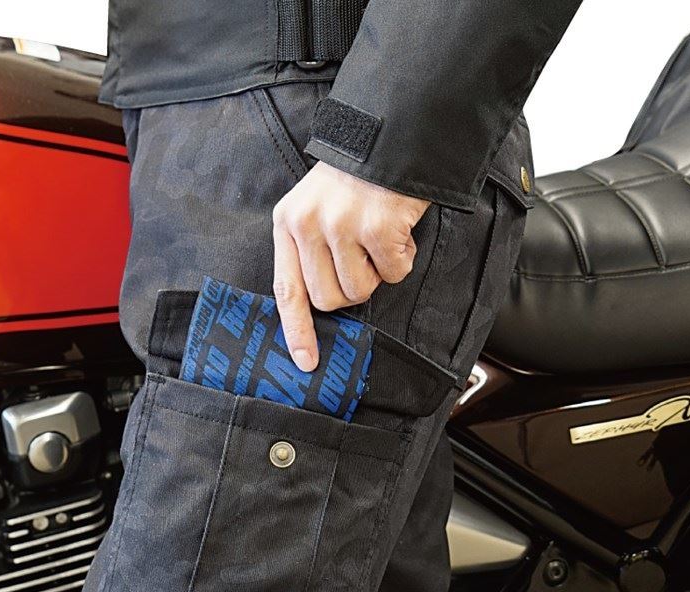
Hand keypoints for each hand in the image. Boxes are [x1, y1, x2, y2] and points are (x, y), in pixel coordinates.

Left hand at [272, 161, 430, 370]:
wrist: (394, 131)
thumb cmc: (358, 177)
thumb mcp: (317, 205)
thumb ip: (312, 249)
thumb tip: (323, 303)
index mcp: (288, 222)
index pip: (286, 288)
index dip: (297, 330)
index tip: (306, 362)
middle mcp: (308, 224)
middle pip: (328, 299)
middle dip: (352, 289)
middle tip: (364, 258)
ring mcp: (341, 225)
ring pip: (360, 290)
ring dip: (378, 273)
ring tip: (380, 237)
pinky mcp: (376, 226)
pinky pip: (393, 273)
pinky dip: (403, 259)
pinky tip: (399, 230)